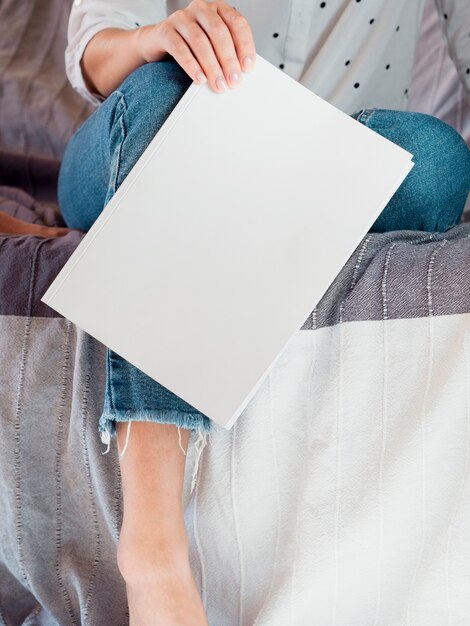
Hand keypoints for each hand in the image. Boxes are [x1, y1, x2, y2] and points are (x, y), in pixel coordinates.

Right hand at [137, 0, 255, 92]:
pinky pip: (179, 48)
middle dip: (228, 60)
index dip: (245, 46)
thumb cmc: (191, 46)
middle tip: (234, 81)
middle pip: (219, 32)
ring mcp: (182, 18)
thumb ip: (227, 53)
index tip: (248, 67)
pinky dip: (191, 65)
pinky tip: (199, 78)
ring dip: (212, 66)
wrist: (158, 42)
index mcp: (218, 10)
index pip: (237, 23)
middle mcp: (201, 9)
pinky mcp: (165, 30)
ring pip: (200, 41)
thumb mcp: (213, 46)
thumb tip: (240, 74)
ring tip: (218, 84)